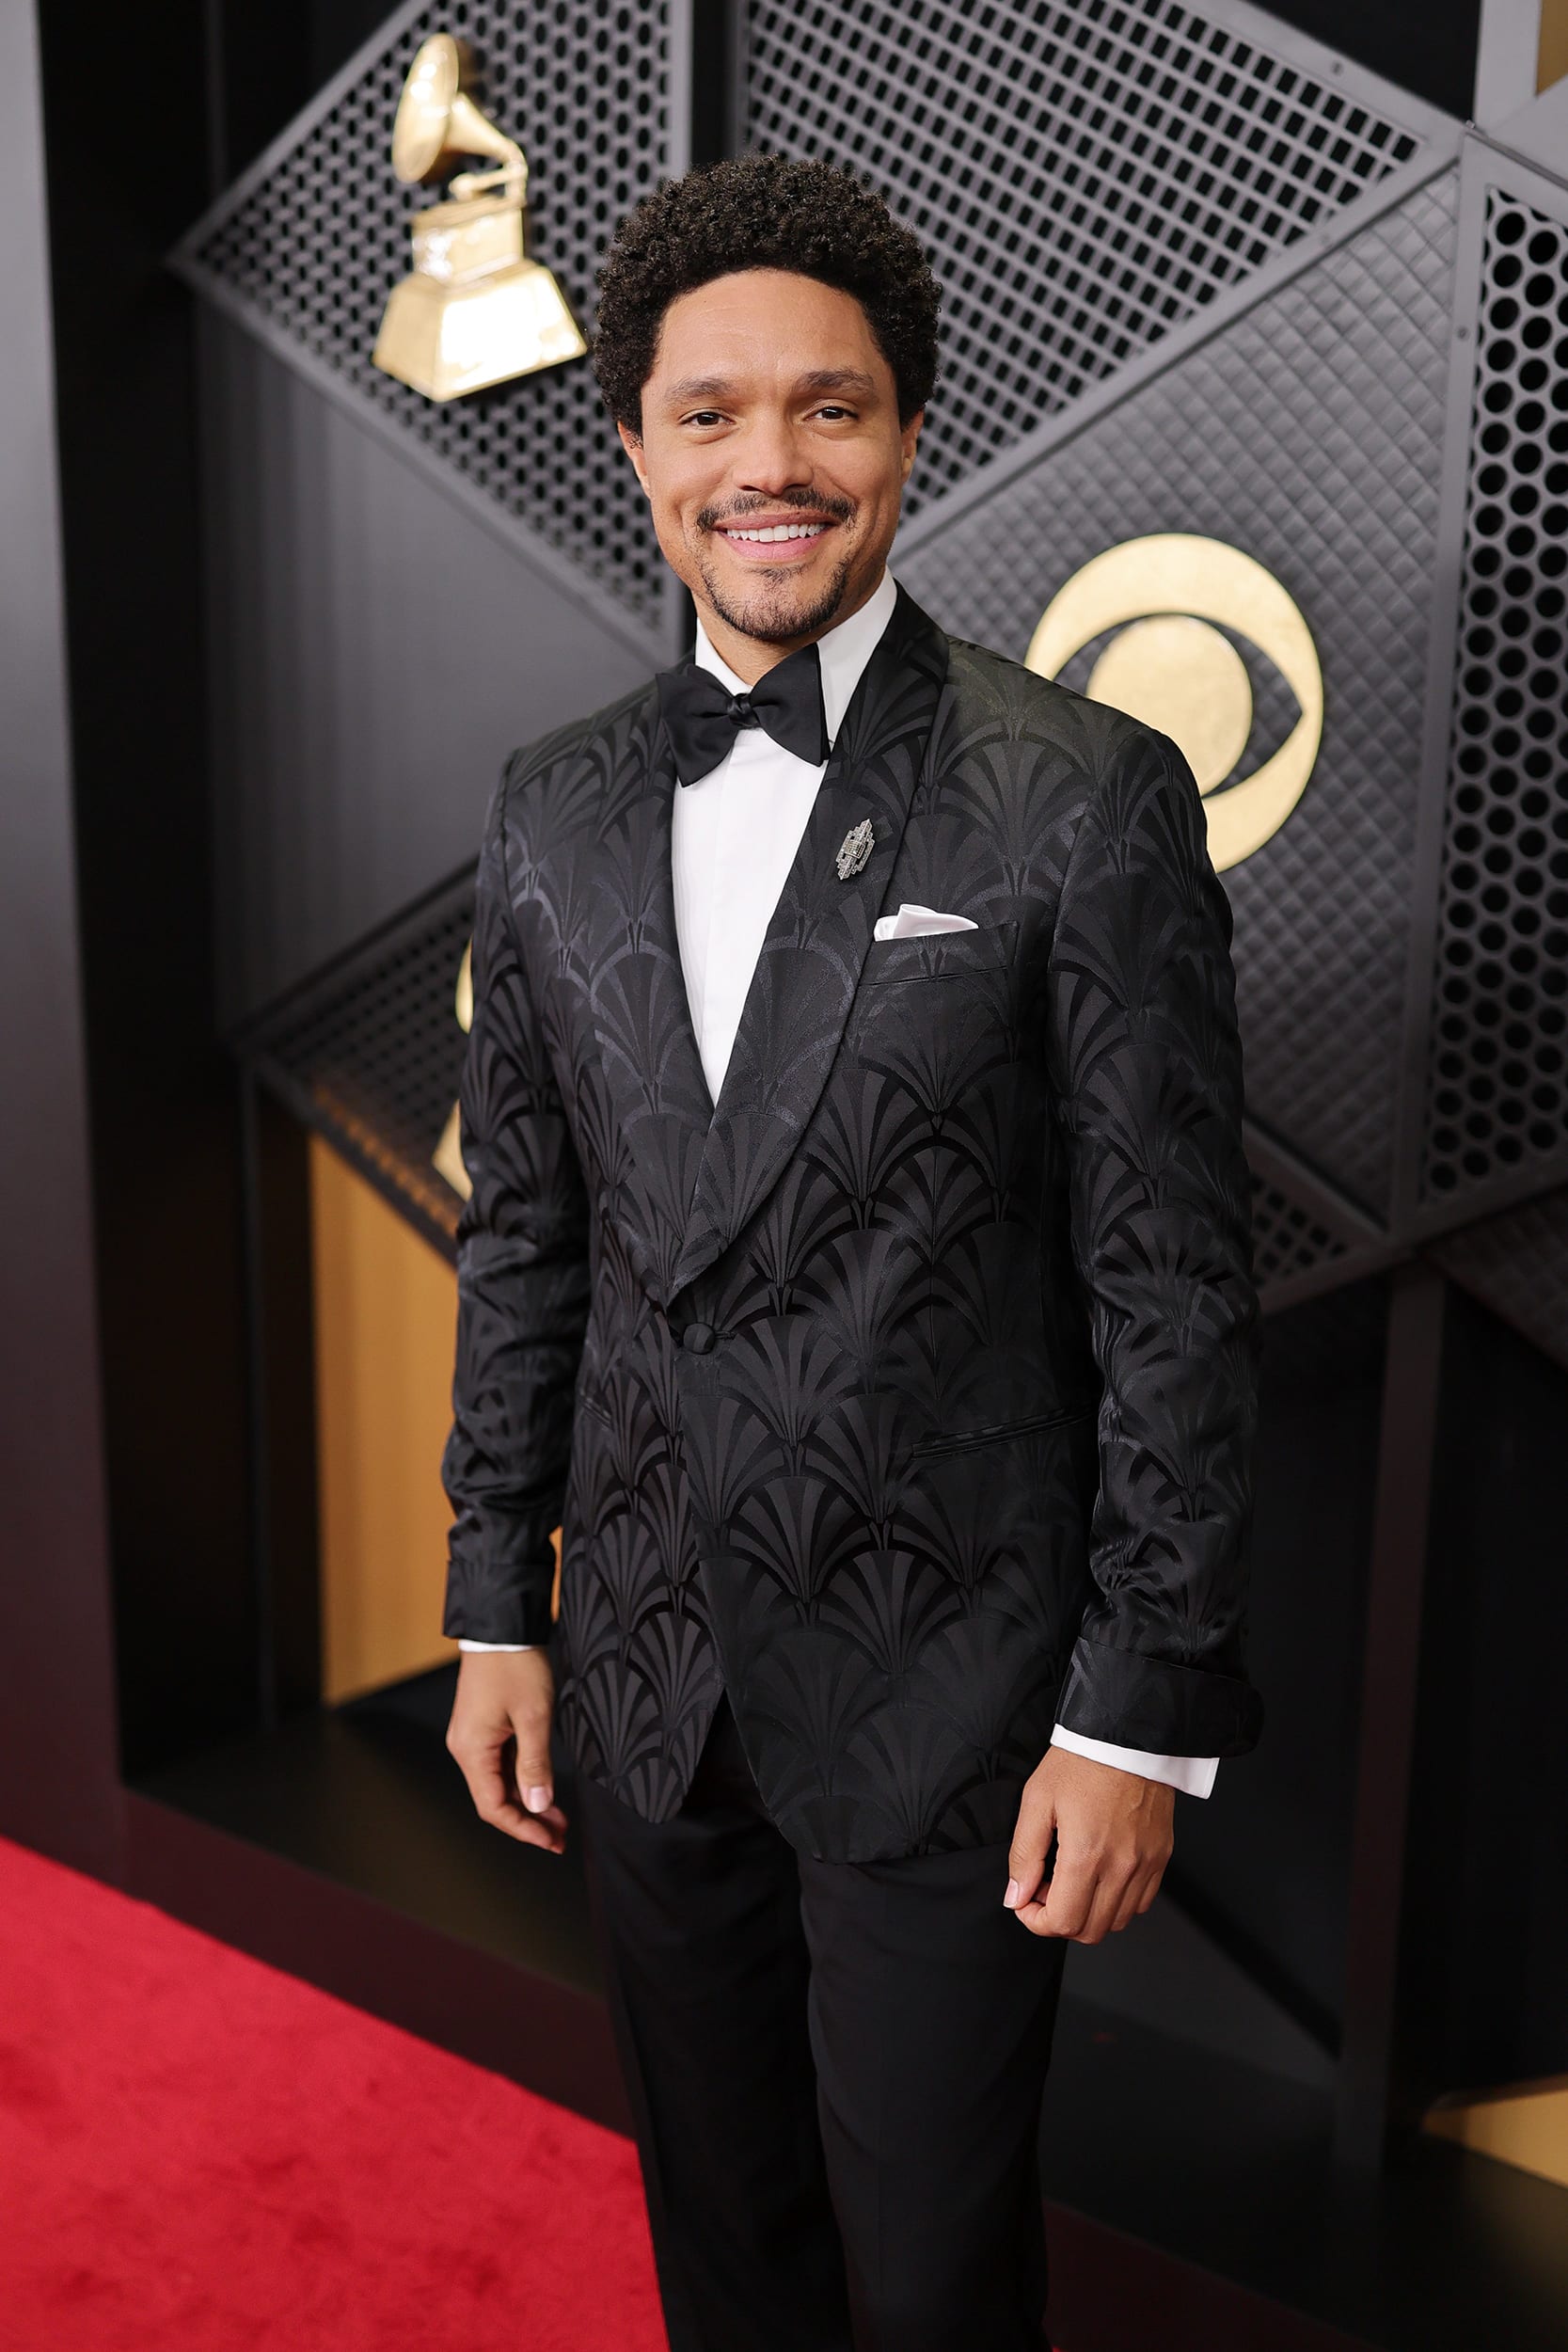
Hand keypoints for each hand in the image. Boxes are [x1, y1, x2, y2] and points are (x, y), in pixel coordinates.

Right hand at [446, 1648, 567, 1852]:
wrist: (502, 1626)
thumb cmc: (515, 1665)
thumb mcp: (534, 1717)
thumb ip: (535, 1764)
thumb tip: (539, 1804)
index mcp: (472, 1750)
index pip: (494, 1807)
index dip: (524, 1828)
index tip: (551, 1841)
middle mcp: (465, 1748)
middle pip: (494, 1799)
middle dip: (528, 1819)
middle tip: (560, 1836)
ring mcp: (473, 1737)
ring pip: (498, 1782)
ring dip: (527, 1800)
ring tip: (558, 1816)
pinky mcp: (482, 1726)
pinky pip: (499, 1764)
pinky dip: (521, 1778)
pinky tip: (542, 1786)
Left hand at [1003, 1746, 1173, 1942]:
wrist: (1127, 1735)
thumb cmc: (1082, 1760)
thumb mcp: (1037, 1799)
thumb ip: (1025, 1854)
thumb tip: (1017, 1896)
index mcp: (1086, 1853)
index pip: (1062, 1921)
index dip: (1035, 1921)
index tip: (1026, 1902)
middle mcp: (1121, 1865)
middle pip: (1089, 1930)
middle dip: (1059, 1919)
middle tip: (1046, 1889)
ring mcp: (1146, 1863)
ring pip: (1117, 1921)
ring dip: (1089, 1912)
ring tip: (1072, 1879)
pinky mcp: (1161, 1856)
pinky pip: (1140, 1902)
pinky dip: (1117, 1901)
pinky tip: (1100, 1874)